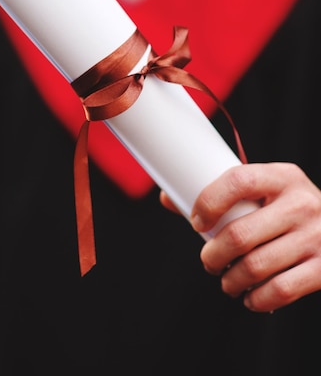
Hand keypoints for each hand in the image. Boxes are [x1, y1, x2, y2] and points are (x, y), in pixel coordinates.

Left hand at [160, 162, 320, 311]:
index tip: (196, 221)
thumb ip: (225, 194)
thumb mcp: (267, 190)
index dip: (209, 202)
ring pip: (256, 266)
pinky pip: (281, 290)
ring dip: (231, 281)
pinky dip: (257, 299)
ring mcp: (316, 236)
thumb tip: (169, 198)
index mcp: (282, 176)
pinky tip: (250, 296)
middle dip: (213, 255)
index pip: (238, 181)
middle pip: (240, 234)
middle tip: (208, 261)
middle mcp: (301, 203)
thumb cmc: (289, 208)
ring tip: (227, 281)